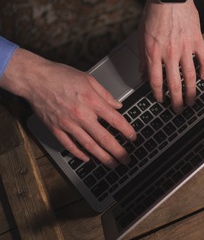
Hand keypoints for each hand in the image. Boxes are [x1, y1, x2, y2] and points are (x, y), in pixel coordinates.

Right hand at [0, 49, 135, 167]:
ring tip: (111, 164)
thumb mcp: (88, 79)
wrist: (35, 79)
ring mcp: (68, 124)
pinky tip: (88, 158)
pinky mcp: (55, 129)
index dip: (127, 131)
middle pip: (104, 138)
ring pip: (89, 145)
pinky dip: (79, 153)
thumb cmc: (60, 76)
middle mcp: (81, 115)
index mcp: (92, 101)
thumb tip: (117, 106)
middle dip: (118, 151)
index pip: (115, 120)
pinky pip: (69, 145)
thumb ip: (105, 94)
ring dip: (102, 157)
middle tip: (126, 159)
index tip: (133, 138)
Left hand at [138, 0, 203, 112]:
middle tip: (178, 110)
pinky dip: (203, 71)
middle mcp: (169, 54)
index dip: (158, 95)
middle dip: (176, 101)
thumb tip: (143, 74)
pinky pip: (202, 61)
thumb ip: (143, 57)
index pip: (156, 82)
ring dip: (191, 93)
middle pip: (174, 85)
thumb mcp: (141, 35)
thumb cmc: (154, 13)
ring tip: (192, 101)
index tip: (160, 101)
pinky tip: (203, 79)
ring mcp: (185, 48)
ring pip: (190, 77)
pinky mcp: (197, 41)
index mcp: (153, 53)